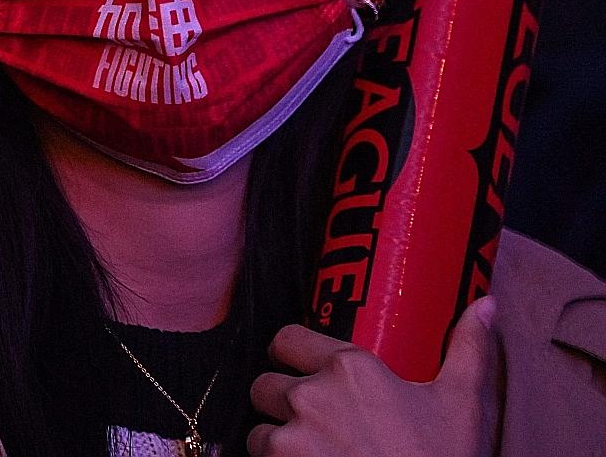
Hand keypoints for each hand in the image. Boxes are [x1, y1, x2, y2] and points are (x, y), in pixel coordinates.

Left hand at [247, 296, 499, 456]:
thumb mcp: (462, 405)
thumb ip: (468, 349)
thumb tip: (487, 304)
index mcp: (349, 368)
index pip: (286, 340)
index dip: (290, 354)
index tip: (303, 369)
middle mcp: (311, 396)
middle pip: (266, 385)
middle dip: (281, 401)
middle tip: (310, 419)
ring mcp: (291, 437)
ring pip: (259, 429)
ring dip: (276, 439)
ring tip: (310, 451)